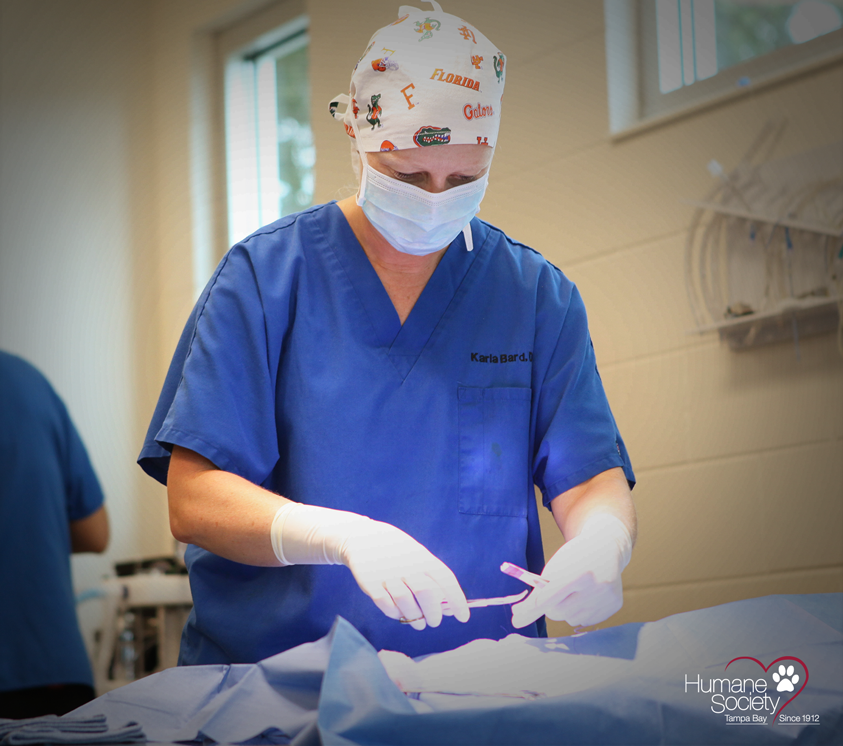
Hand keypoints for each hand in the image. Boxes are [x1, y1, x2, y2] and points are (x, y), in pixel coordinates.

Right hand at [271, 502, 469, 630]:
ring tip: (419, 623)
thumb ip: (432, 578)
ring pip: (407, 603)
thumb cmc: (399, 551)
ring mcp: (388, 575)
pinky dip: (396, 614)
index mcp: (422, 558)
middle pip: (427, 595)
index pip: (445, 580)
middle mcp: (407, 566)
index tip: (463, 617)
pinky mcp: (371, 584)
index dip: (457, 600)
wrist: (364, 539)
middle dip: (434, 614)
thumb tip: (448, 606)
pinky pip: (387, 606)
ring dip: (416, 618)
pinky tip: (400, 614)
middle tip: (435, 621)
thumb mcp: (418, 556)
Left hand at [511, 513, 631, 628]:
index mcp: (579, 572)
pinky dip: (580, 611)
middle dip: (550, 606)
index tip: (517, 618)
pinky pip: (586, 621)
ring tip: (574, 590)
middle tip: (553, 594)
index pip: (550, 597)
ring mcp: (607, 598)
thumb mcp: (555, 567)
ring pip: (571, 619)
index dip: (532, 608)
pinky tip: (587, 595)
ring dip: (566, 609)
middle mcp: (597, 586)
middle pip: (559, 612)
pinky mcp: (614, 605)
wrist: (605, 547)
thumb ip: (538, 591)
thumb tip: (518, 617)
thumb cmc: (574, 557)